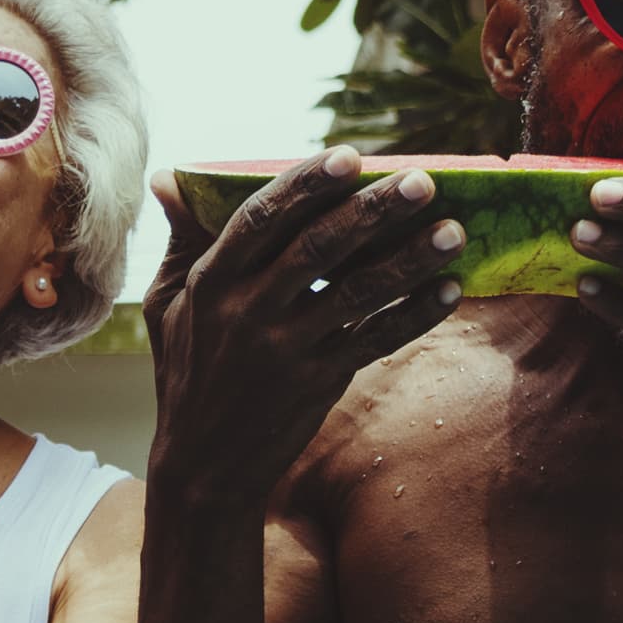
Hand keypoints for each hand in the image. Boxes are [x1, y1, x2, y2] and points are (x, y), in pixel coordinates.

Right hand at [145, 148, 466, 504]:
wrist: (203, 467)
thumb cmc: (187, 373)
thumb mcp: (168, 305)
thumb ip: (180, 239)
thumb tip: (170, 177)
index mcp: (212, 281)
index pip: (260, 217)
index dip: (306, 183)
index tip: (351, 155)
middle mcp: (248, 312)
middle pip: (319, 249)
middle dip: (374, 211)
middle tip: (424, 180)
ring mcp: (286, 351)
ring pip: (357, 293)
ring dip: (409, 259)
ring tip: (454, 231)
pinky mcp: (318, 384)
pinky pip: (375, 341)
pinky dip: (415, 316)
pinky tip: (450, 290)